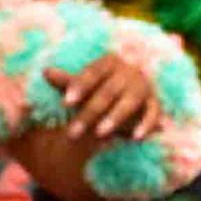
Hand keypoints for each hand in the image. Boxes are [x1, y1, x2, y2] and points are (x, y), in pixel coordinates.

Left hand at [17, 59, 163, 198]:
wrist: (123, 96)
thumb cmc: (95, 89)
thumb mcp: (79, 87)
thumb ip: (65, 82)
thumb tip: (46, 71)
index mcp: (109, 61)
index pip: (93, 72)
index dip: (79, 86)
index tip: (65, 103)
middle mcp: (129, 71)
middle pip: (108, 91)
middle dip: (89, 112)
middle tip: (71, 133)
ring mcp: (144, 86)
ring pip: (130, 101)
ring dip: (115, 117)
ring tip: (98, 133)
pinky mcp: (154, 102)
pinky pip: (153, 113)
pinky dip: (146, 124)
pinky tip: (135, 138)